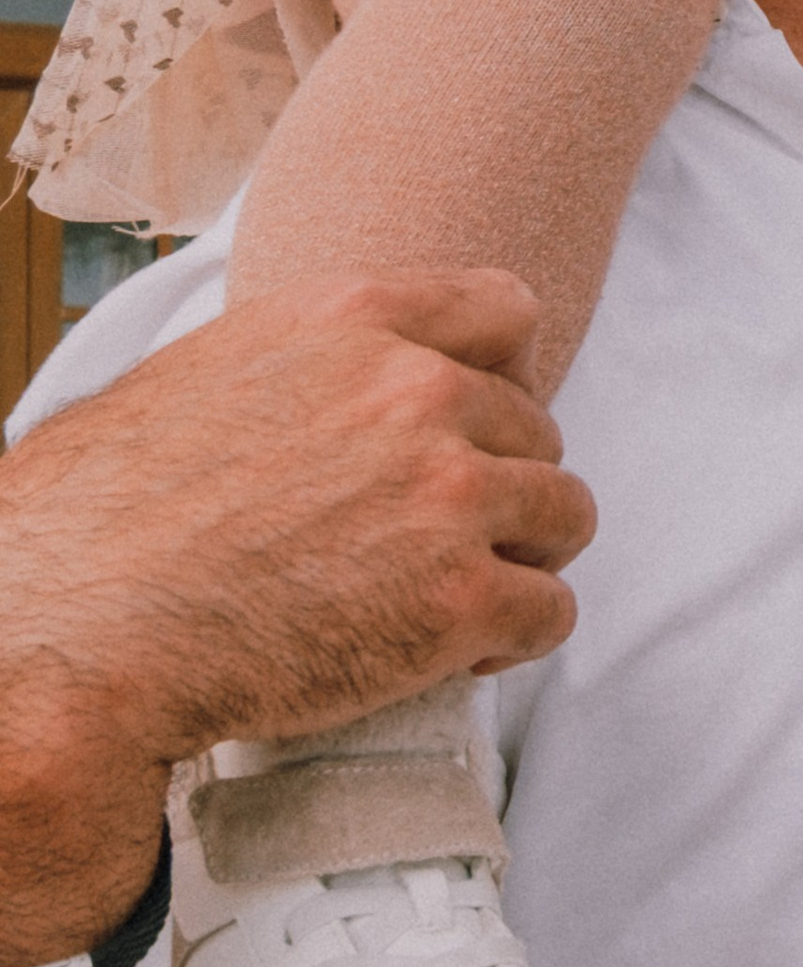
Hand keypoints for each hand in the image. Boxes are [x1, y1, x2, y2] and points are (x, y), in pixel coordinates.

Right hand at [0, 274, 594, 966]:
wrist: (73, 632)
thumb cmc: (103, 518)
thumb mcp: (203, 377)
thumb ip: (308, 366)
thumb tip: (353, 378)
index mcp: (351, 321)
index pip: (509, 309)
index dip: (501, 377)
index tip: (468, 430)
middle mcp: (415, 391)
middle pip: (539, 429)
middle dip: (496, 487)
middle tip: (427, 544)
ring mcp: (447, 494)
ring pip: (565, 515)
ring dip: (519, 559)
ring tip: (444, 597)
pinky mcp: (460, 598)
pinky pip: (550, 612)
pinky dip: (510, 642)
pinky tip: (448, 656)